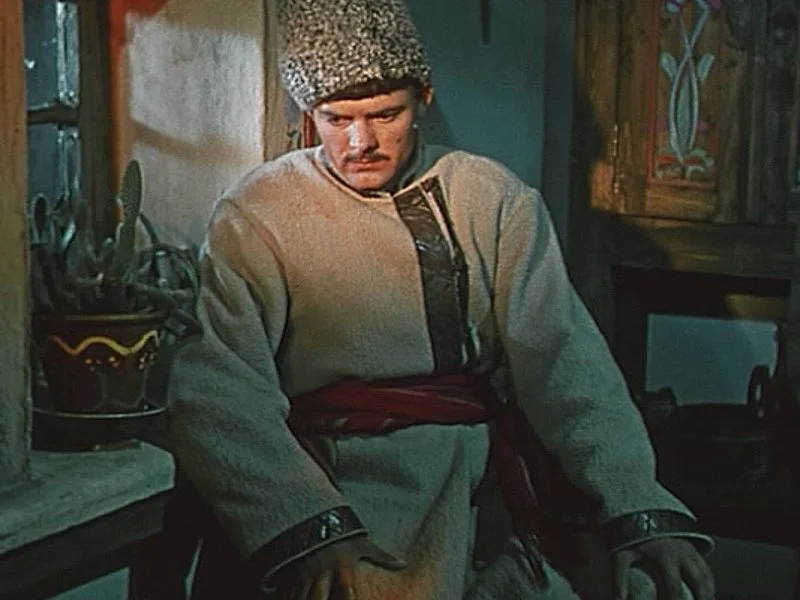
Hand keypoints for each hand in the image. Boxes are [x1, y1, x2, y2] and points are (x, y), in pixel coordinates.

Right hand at [277, 535, 406, 598]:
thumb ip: (382, 557)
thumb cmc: (342, 536)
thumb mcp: (362, 544)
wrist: (313, 518)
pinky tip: (294, 599)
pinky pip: (288, 593)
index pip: (347, 592)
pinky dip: (291, 599)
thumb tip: (403, 564)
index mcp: (342, 567)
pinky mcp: (290, 573)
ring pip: (301, 598)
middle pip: (318, 598)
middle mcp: (323, 573)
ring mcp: (305, 574)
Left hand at [612, 537, 714, 599]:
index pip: (674, 586)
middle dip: (702, 598)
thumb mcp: (622, 555)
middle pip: (700, 583)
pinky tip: (707, 597)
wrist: (643, 516)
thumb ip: (620, 578)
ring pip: (707, 578)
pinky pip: (708, 572)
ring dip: (708, 595)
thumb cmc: (633, 539)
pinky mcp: (696, 552)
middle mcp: (683, 554)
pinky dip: (710, 587)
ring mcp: (692, 552)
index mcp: (666, 556)